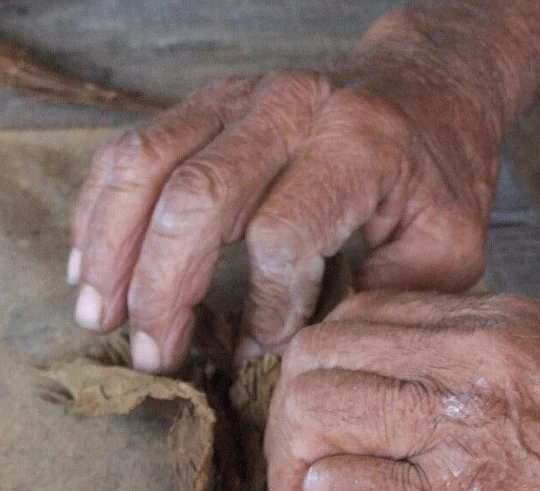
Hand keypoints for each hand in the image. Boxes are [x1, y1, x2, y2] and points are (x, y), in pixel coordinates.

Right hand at [68, 14, 508, 371]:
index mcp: (358, 148)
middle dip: (161, 288)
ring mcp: (240, 97)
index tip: (265, 349)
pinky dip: (102, 207)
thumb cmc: (439, 174)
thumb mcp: (449, 246)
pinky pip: (133, 147)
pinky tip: (91, 262)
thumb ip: (385, 301)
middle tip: (152, 354)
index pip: (282, 234)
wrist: (428, 86)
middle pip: (196, 198)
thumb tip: (299, 355)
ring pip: (145, 164)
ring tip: (97, 315)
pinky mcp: (209, 101)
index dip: (264, 304)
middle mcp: (290, 110)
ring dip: (110, 247)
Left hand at [265, 291, 539, 490]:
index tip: (334, 426)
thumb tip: (377, 384)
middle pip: (313, 358)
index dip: (322, 377)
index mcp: (492, 322)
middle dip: (292, 426)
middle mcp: (473, 359)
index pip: (354, 318)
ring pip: (310, 416)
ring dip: (300, 478)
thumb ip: (463, 362)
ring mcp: (465, 429)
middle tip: (315, 477)